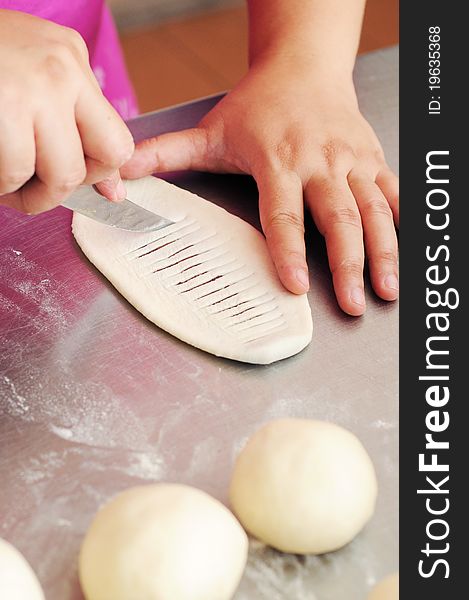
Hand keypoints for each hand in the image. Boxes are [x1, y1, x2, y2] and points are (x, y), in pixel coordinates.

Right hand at [0, 10, 133, 213]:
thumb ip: (75, 132)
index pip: (118, 142)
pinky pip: (15, 172)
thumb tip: (113, 191)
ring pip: (60, 176)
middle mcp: (62, 69)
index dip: (96, 173)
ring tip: (1, 179)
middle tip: (30, 189)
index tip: (69, 180)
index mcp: (72, 59)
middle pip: (94, 164)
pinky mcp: (5, 106)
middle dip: (61, 190)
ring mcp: (35, 86)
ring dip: (25, 192)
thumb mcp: (33, 83)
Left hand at [121, 56, 398, 315]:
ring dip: (383, 253)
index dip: (288, 250)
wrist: (305, 67)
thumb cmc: (259, 105)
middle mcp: (320, 163)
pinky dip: (400, 226)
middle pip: (339, 218)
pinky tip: (402, 256)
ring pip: (374, 211)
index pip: (284, 213)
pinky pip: (393, 195)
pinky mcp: (373, 160)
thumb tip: (124, 170)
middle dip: (349, 264)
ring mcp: (352, 162)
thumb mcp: (211, 129)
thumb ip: (168, 153)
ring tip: (385, 291)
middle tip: (353, 303)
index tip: (295, 285)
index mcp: (279, 160)